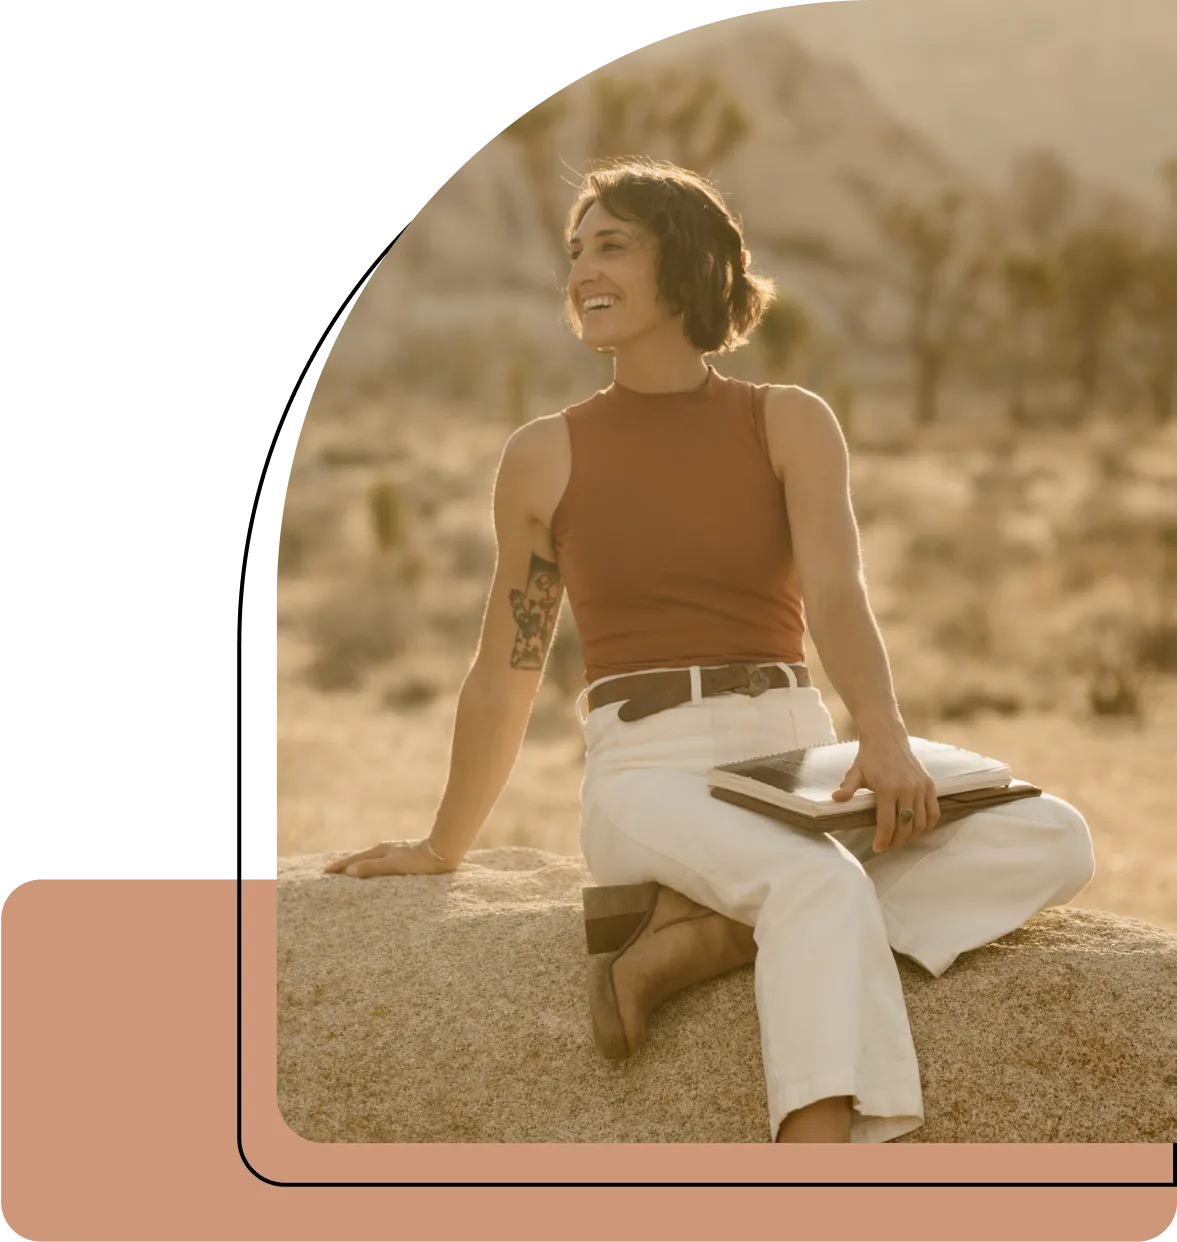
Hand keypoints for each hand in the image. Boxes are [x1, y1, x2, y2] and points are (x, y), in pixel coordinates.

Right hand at [321, 839, 456, 877]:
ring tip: (347, 871)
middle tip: (329, 870)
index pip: (354, 860)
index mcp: (380, 851)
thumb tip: (349, 872)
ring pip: (369, 859)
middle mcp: (385, 850)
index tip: (324, 871)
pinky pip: (379, 862)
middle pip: (359, 858)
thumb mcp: (394, 866)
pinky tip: (374, 871)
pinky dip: (370, 866)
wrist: (442, 854)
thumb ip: (373, 868)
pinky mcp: (402, 857)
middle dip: (344, 864)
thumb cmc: (419, 862)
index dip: (339, 866)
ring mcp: (393, 852)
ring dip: (357, 865)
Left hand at [830, 737, 939, 852]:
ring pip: (920, 823)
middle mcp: (907, 789)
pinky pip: (934, 812)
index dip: (883, 840)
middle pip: (905, 827)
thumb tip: (835, 799)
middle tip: (887, 847)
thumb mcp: (855, 772)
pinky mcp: (930, 785)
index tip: (877, 848)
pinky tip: (917, 830)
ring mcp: (921, 788)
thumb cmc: (869, 758)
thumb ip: (847, 788)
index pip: (888, 823)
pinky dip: (927, 825)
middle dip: (896, 842)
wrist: (887, 739)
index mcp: (888, 788)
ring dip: (911, 836)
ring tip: (900, 840)